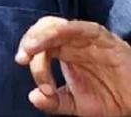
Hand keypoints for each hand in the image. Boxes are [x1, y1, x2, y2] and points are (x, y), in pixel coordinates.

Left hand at [15, 16, 130, 115]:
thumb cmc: (108, 98)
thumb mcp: (76, 104)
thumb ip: (55, 102)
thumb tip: (33, 97)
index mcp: (62, 52)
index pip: (38, 47)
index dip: (32, 62)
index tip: (41, 87)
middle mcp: (70, 42)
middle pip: (43, 30)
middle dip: (29, 41)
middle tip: (22, 58)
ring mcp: (85, 38)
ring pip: (57, 26)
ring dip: (42, 35)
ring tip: (30, 49)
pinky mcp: (103, 37)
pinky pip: (83, 28)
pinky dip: (66, 29)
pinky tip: (56, 35)